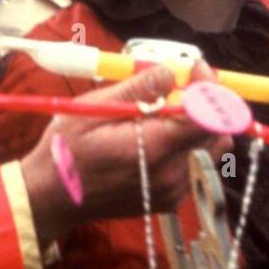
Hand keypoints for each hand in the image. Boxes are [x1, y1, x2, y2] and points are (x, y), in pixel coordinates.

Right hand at [21, 60, 231, 243]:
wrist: (51, 199)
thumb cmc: (66, 152)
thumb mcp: (94, 109)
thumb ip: (138, 90)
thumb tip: (171, 72)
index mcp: (155, 150)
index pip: (209, 119)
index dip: (211, 88)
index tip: (197, 68)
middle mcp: (172, 176)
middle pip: (217, 133)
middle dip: (208, 103)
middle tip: (183, 84)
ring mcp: (173, 192)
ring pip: (211, 150)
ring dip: (201, 124)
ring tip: (170, 109)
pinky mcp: (170, 200)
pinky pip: (196, 166)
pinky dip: (190, 145)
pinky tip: (162, 134)